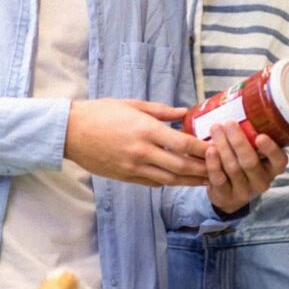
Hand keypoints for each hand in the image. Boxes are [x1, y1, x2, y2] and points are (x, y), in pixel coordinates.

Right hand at [65, 98, 210, 186]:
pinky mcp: (124, 176)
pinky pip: (151, 183)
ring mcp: (133, 167)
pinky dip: (167, 182)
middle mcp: (142, 151)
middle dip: (202, 170)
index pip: (182, 143)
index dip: (202, 148)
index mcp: (146, 130)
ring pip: (168, 179)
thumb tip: (184, 112)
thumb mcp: (132, 104)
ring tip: (205, 180)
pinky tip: (178, 181)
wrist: (70, 132)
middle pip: (180, 166)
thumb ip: (161, 111)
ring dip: (189, 181)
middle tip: (219, 170)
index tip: (216, 149)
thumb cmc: (100, 112)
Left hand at [204, 122, 287, 212]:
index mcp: (272, 168)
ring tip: (215, 129)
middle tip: (229, 123)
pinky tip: (209, 150)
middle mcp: (262, 181)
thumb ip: (252, 136)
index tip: (261, 136)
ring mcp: (244, 191)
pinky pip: (219, 179)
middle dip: (238, 141)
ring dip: (223, 147)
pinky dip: (213, 164)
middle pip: (250, 162)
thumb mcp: (254, 153)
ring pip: (233, 168)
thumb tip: (241, 104)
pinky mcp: (226, 196)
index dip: (271, 150)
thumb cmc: (242, 164)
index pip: (279, 161)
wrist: (229, 195)